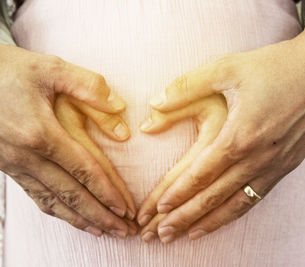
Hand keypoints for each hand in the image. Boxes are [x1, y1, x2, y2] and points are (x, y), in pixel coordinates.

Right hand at [0, 44, 131, 237]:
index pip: (84, 171)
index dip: (107, 192)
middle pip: (71, 195)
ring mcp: (13, 164)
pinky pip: (35, 195)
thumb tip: (120, 106)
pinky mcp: (6, 166)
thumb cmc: (9, 70)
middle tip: (123, 231)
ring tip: (103, 231)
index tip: (126, 208)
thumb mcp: (50, 68)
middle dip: (100, 216)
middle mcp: (26, 156)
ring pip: (52, 201)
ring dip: (80, 220)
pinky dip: (56, 210)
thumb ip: (88, 86)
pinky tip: (70, 217)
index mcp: (41, 133)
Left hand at [138, 18, 304, 242]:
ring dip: (208, 222)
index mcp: (239, 135)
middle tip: (161, 234)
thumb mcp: (228, 68)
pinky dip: (236, 212)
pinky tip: (224, 218)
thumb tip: (154, 103)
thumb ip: (187, 86)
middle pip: (213, 197)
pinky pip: (257, 197)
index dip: (176, 194)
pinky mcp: (287, 166)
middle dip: (184, 217)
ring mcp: (275, 165)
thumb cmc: (278, 67)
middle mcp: (257, 158)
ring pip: (235, 204)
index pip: (200, 174)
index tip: (157, 209)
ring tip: (187, 235)